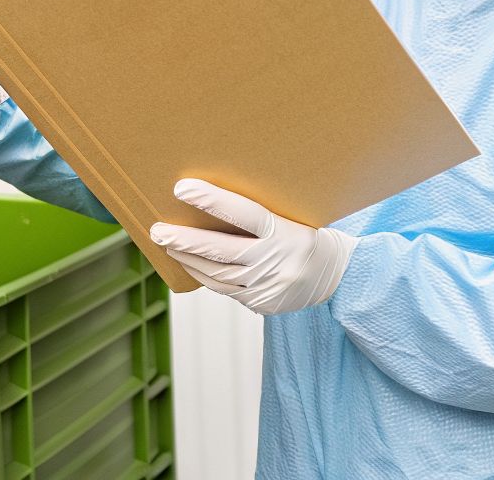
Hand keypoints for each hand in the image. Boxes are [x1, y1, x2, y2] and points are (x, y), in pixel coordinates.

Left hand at [149, 178, 357, 315]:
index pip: (243, 212)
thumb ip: (257, 216)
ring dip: (188, 259)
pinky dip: (204, 276)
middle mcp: (274, 260)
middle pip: (220, 250)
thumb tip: (210, 202)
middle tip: (157, 230)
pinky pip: (225, 289)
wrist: (336, 275)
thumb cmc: (304, 235)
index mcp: (283, 232)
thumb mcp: (290, 218)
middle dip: (184, 240)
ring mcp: (267, 286)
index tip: (182, 188)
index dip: (212, 200)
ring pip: (217, 274)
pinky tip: (189, 264)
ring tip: (167, 244)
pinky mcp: (262, 303)